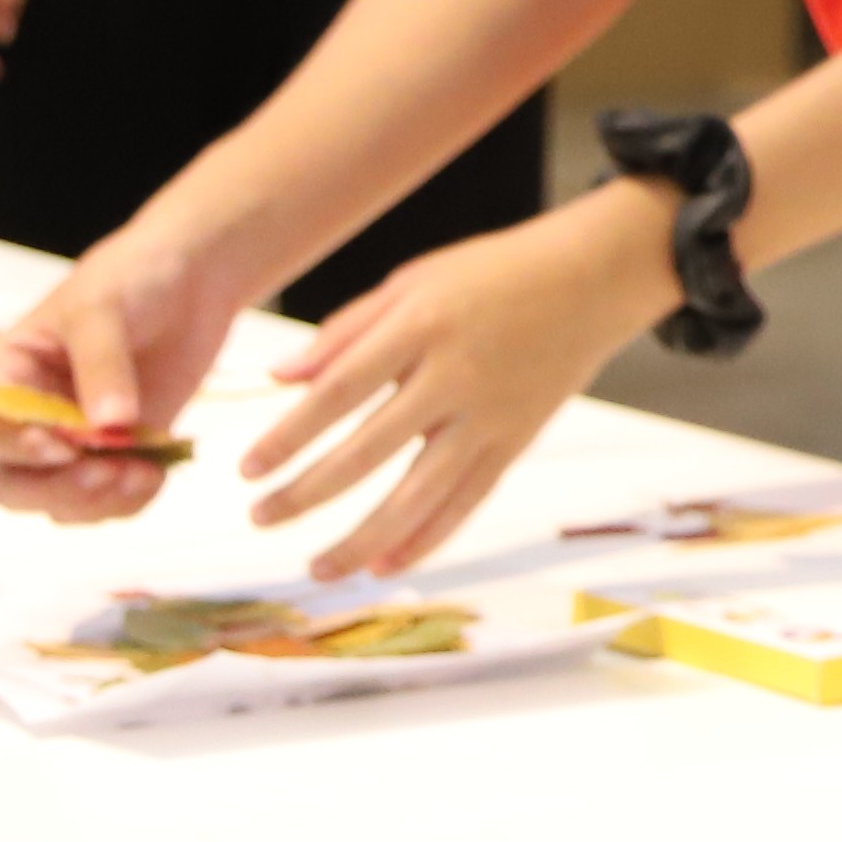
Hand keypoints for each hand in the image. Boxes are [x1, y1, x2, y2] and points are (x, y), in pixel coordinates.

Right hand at [0, 221, 250, 524]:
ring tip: (146, 473)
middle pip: (15, 484)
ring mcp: (74, 441)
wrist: (191, 280)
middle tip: (108, 475)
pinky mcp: (119, 453)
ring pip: (60, 502)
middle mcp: (31, 418)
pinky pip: (109, 500)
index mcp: (6, 376)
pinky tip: (157, 475)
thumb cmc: (130, 279)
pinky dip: (130, 500)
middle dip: (58, 490)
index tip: (65, 448)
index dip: (18, 447)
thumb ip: (101, 365)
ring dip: (98, 502)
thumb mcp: (103, 309)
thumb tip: (109, 424)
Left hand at [236, 182, 677, 578]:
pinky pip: (468, 502)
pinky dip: (427, 540)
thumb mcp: (414, 280)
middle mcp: (455, 375)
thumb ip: (346, 330)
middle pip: (368, 450)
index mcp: (420, 325)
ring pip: (420, 494)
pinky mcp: (517, 441)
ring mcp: (490, 415)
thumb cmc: (494, 273)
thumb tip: (278, 378)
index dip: (289, 435)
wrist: (594, 279)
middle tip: (259, 518)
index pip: (339, 391)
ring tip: (318, 568)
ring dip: (363, 538)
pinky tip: (387, 566)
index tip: (246, 468)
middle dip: (308, 492)